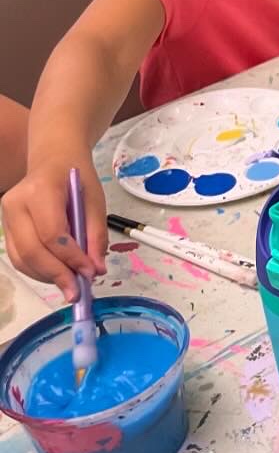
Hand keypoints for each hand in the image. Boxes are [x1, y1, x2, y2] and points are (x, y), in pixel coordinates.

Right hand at [1, 156, 107, 296]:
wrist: (53, 160)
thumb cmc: (76, 178)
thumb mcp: (95, 202)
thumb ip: (96, 236)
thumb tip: (95, 270)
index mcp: (40, 191)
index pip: (52, 234)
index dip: (71, 258)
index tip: (90, 273)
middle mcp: (15, 204)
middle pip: (32, 251)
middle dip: (56, 275)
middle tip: (78, 292)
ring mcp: (6, 217)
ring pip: (22, 259)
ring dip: (47, 277)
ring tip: (71, 283)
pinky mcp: (6, 229)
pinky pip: (19, 257)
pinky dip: (39, 271)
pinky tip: (58, 273)